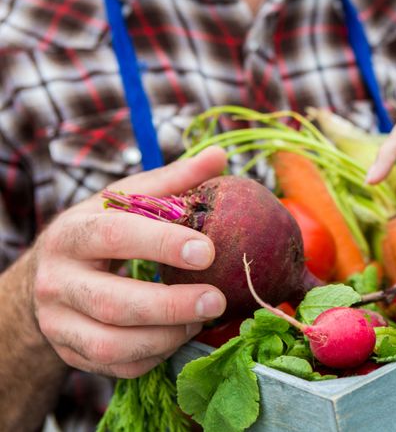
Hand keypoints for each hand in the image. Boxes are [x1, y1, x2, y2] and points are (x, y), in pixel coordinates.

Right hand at [29, 147, 228, 377]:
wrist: (50, 276)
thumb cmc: (102, 232)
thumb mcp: (125, 200)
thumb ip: (173, 181)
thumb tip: (220, 155)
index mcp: (74, 233)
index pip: (115, 235)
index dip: (162, 244)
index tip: (208, 251)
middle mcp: (58, 280)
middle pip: (112, 302)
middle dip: (171, 305)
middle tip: (217, 301)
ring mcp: (59, 322)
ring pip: (111, 344)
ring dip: (166, 337)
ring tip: (201, 320)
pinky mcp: (71, 353)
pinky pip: (116, 366)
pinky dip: (154, 357)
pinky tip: (179, 336)